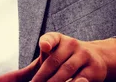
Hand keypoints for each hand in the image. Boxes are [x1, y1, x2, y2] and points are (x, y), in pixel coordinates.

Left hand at [0, 33, 115, 81]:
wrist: (94, 58)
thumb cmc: (61, 61)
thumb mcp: (42, 64)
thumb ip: (21, 74)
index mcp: (57, 40)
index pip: (51, 38)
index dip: (47, 42)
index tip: (45, 47)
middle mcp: (71, 44)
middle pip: (54, 62)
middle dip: (42, 77)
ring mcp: (83, 55)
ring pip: (66, 72)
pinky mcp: (94, 69)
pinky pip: (81, 80)